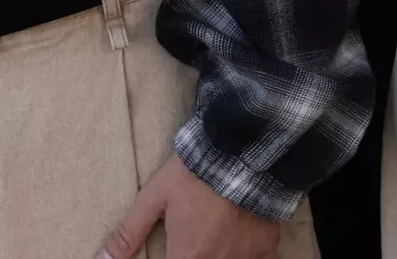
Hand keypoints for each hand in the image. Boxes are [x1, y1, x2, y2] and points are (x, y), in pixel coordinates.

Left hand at [98, 155, 279, 258]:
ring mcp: (245, 257)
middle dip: (192, 257)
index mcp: (188, 258)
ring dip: (217, 257)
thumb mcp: (155, 197)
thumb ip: (129, 233)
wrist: (246, 148)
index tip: (174, 252)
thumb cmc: (196, 173)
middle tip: (192, 244)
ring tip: (213, 244)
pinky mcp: (268, 246)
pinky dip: (247, 258)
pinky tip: (241, 249)